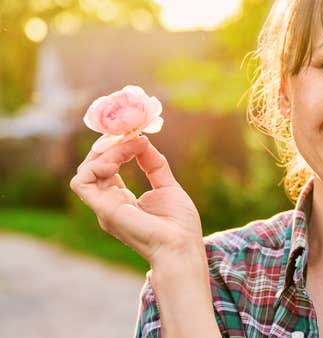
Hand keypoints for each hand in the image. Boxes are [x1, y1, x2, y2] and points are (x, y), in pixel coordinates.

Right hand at [70, 135, 203, 266]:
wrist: (182, 246)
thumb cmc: (179, 224)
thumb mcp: (167, 186)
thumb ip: (153, 164)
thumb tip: (142, 141)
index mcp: (120, 200)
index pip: (105, 167)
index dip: (116, 148)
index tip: (138, 136)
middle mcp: (108, 203)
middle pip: (93, 165)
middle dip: (111, 145)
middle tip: (132, 135)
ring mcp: (103, 207)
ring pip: (87, 169)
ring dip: (107, 152)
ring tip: (130, 147)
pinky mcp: (103, 210)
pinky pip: (82, 182)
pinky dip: (96, 166)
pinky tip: (118, 162)